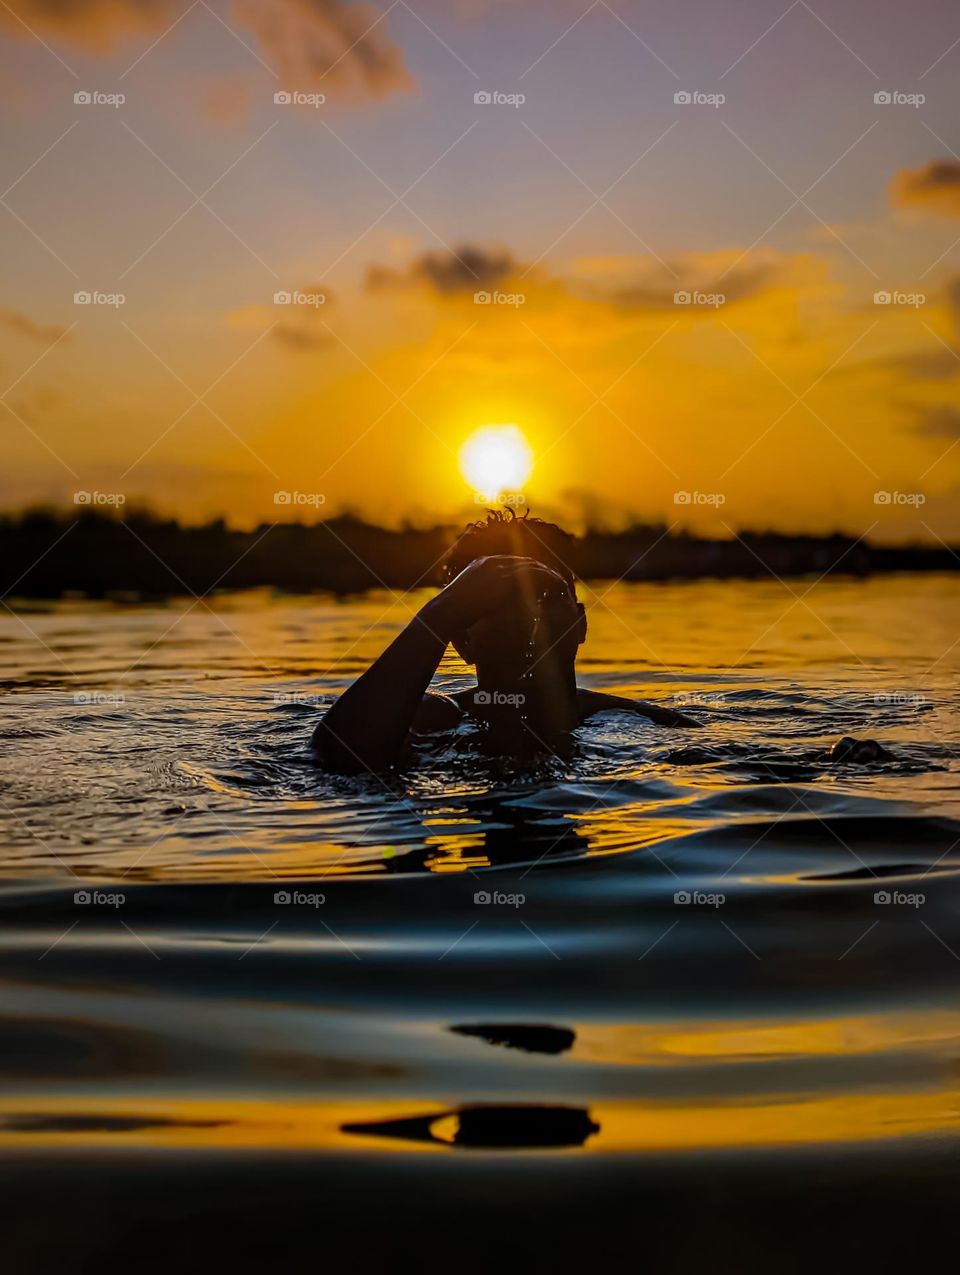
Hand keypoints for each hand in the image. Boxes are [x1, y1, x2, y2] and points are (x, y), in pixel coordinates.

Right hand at [423, 555, 569, 639]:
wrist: (446, 612)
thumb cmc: (452, 614)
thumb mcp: (465, 602)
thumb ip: (478, 600)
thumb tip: (484, 609)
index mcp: (480, 564)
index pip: (509, 563)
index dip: (525, 570)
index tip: (537, 578)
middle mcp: (491, 562)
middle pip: (523, 561)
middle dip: (539, 570)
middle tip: (553, 579)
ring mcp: (498, 567)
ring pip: (531, 566)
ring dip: (546, 574)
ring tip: (559, 583)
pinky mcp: (505, 577)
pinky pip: (533, 574)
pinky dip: (547, 578)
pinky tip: (556, 585)